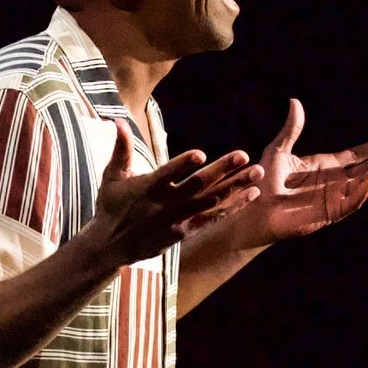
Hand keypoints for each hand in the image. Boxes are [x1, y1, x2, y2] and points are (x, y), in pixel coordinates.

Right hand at [89, 125, 260, 267]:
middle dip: (221, 170)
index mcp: (147, 188)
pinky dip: (233, 206)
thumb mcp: (112, 177)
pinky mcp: (185, 231)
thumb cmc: (112, 207)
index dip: (182, 165)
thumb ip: (120, 149)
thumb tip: (117, 120)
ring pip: (211, 201)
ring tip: (256, 172)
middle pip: (196, 186)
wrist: (111, 246)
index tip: (199, 154)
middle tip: (242, 155)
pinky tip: (252, 194)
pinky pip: (214, 218)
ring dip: (235, 186)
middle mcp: (164, 205)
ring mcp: (177, 220)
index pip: (166, 175)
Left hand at [228, 100, 367, 246]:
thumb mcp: (278, 151)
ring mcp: (334, 199)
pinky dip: (360, 194)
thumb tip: (295, 102)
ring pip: (363, 185)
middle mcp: (335, 182)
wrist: (254, 210)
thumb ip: (291, 130)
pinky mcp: (328, 214)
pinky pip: (349, 204)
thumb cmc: (264, 182)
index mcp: (327, 166)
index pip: (357, 155)